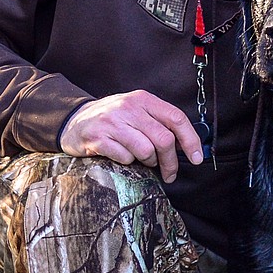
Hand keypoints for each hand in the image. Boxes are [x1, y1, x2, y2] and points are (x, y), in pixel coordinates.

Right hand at [60, 91, 203, 182]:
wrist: (74, 120)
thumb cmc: (114, 119)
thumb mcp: (137, 111)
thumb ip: (160, 123)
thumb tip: (188, 145)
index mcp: (143, 99)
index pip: (176, 118)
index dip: (191, 140)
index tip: (198, 158)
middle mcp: (129, 108)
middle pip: (164, 139)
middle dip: (171, 162)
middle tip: (169, 172)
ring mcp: (112, 123)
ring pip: (146, 151)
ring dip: (148, 162)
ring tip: (142, 160)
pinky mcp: (98, 138)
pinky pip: (125, 158)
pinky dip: (128, 162)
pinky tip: (122, 157)